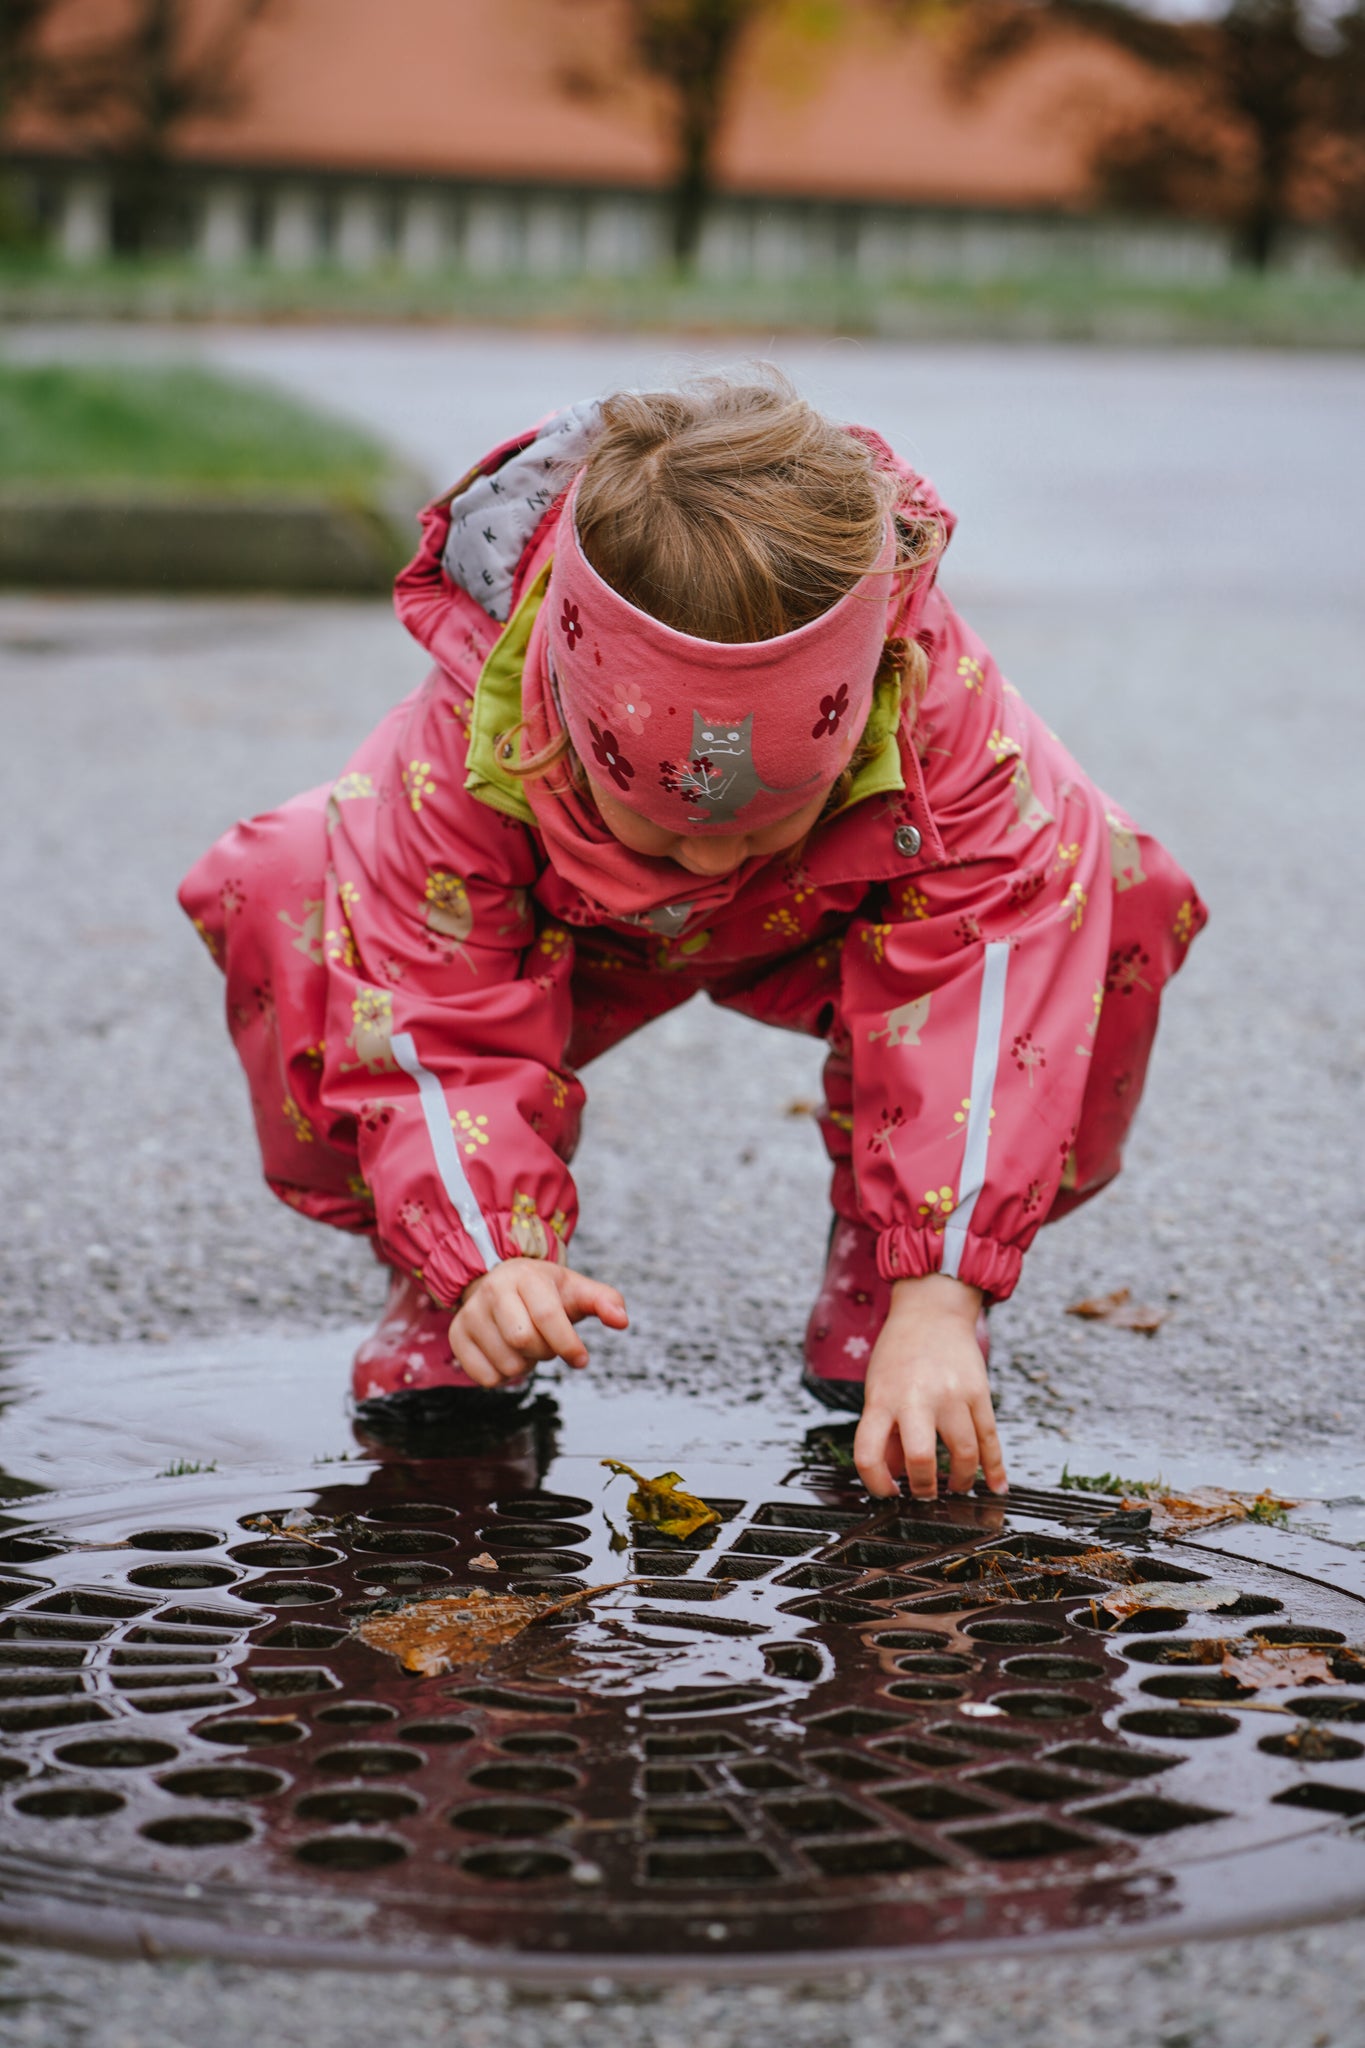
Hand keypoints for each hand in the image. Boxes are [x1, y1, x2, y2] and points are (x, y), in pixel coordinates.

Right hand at [450, 1261, 627, 1388]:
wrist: (500, 1282)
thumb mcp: (576, 1289)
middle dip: (546, 1352)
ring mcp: (470, 1314)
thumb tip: (622, 1321)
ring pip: (507, 1364)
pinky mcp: (457, 1337)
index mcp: (525, 1277)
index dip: (568, 1344)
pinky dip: (504, 1376)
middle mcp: (492, 1291)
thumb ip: (605, 1300)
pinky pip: (485, 1378)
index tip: (582, 1360)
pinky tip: (507, 1355)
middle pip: (524, 1342)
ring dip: (526, 1365)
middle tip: (548, 1343)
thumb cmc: (545, 1291)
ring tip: (526, 1345)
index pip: (547, 1316)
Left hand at [854, 1273, 1006, 1500]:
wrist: (932, 1311)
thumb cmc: (899, 1352)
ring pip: (964, 1453)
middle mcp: (916, 1398)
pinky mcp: (979, 1392)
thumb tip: (893, 1474)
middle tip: (925, 1494)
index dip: (876, 1484)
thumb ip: (883, 1432)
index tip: (888, 1492)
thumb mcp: (877, 1388)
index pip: (869, 1454)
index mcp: (882, 1399)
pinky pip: (991, 1438)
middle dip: (924, 1487)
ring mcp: (951, 1395)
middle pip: (921, 1458)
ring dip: (961, 1481)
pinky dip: (995, 1467)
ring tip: (956, 1487)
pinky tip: (996, 1486)